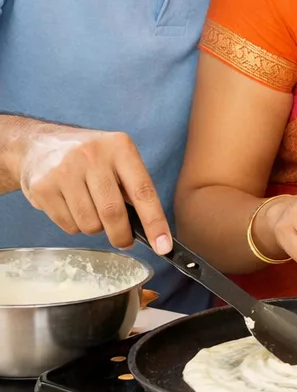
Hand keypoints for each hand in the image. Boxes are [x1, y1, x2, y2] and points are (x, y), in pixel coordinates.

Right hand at [18, 126, 170, 253]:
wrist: (39, 144)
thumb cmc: (91, 157)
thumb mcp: (118, 158)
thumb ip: (134, 186)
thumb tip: (150, 229)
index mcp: (120, 147)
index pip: (143, 191)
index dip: (155, 222)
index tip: (163, 246)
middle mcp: (92, 156)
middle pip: (113, 213)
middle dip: (121, 236)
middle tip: (124, 241)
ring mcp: (64, 171)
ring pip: (89, 224)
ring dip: (96, 228)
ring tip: (92, 211)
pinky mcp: (42, 187)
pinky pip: (68, 226)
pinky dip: (75, 226)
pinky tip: (72, 207)